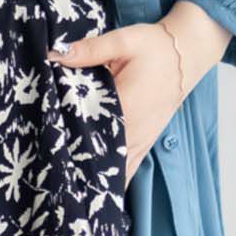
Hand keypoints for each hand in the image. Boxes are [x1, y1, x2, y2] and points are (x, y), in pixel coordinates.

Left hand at [48, 0, 229, 184]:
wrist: (187, 54)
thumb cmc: (155, 47)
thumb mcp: (123, 41)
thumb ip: (89, 51)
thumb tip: (55, 55)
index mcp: (125, 107)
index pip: (88, 133)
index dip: (67, 145)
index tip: (48, 156)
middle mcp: (133, 131)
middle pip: (98, 158)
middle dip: (76, 168)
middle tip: (52, 178)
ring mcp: (141, 141)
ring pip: (114, 171)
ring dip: (94, 179)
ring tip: (70, 193)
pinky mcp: (145, 143)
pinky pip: (129, 171)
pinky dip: (114, 181)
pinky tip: (97, 193)